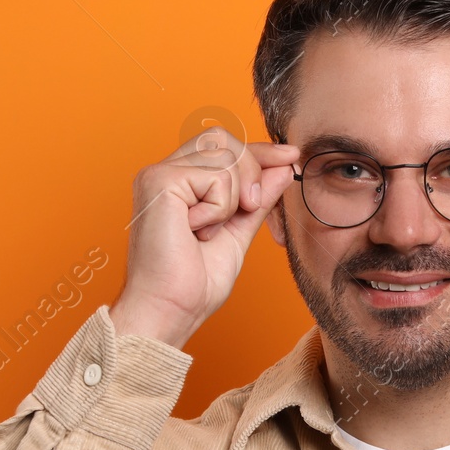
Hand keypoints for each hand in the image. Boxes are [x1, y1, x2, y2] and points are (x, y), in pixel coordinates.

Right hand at [110, 125, 297, 347]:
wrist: (171, 310)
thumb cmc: (193, 284)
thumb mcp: (238, 234)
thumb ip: (257, 200)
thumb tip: (283, 168)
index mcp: (179, 183)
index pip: (223, 146)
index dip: (259, 150)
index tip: (290, 157)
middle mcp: (165, 173)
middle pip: (224, 139)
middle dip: (250, 170)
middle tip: (247, 208)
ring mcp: (159, 174)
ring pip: (224, 154)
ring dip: (232, 198)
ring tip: (209, 230)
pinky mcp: (159, 181)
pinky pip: (215, 177)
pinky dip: (218, 208)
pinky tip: (196, 230)